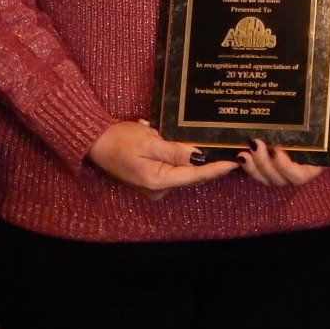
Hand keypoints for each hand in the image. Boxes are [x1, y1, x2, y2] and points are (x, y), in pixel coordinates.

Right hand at [88, 121, 236, 198]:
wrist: (96, 143)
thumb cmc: (120, 139)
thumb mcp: (149, 141)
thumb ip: (174, 150)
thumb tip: (198, 155)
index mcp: (158, 180)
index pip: (194, 175)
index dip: (216, 169)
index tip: (234, 163)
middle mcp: (158, 189)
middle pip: (191, 176)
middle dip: (210, 165)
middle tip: (231, 152)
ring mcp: (154, 187)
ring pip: (183, 173)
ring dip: (197, 162)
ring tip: (217, 150)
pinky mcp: (151, 180)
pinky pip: (173, 171)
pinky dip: (183, 162)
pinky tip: (194, 152)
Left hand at [236, 112, 329, 187]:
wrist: (314, 104)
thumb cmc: (329, 114)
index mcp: (312, 164)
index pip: (299, 177)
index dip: (286, 169)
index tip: (278, 150)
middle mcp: (294, 167)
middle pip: (277, 179)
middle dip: (264, 166)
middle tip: (256, 144)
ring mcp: (278, 164)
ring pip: (263, 176)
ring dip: (252, 167)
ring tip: (244, 150)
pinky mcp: (264, 157)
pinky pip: (253, 169)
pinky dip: (245, 164)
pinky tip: (238, 152)